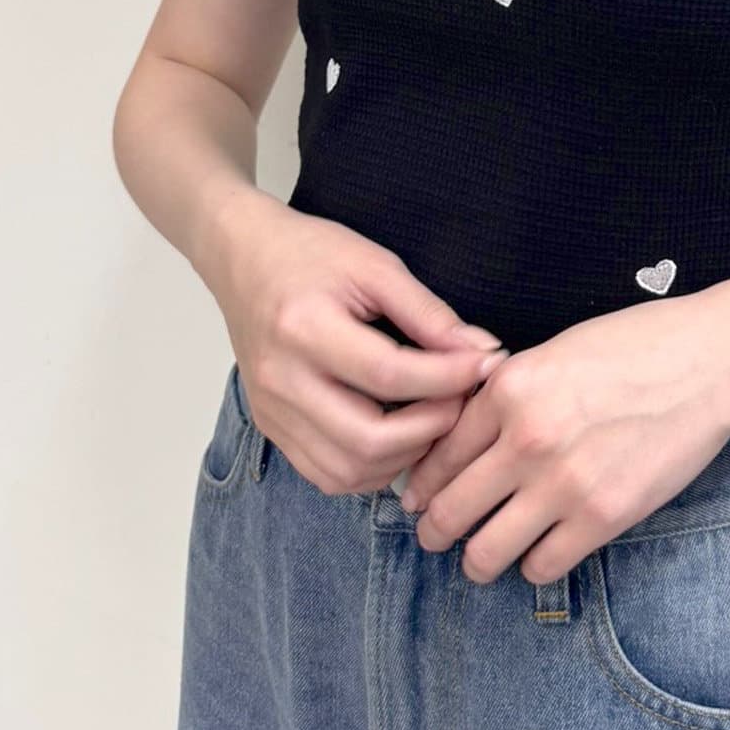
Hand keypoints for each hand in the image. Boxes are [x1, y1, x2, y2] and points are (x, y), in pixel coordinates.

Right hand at [203, 189, 507, 495]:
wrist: (244, 258)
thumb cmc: (310, 254)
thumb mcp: (376, 266)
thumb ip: (429, 314)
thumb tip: (483, 352)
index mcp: (303, 328)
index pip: (390, 374)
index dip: (449, 378)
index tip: (486, 365)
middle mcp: (280, 379)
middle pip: (368, 438)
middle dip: (431, 428)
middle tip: (462, 401)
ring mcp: (272, 411)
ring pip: (349, 470)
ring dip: (405, 456)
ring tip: (433, 418)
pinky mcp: (271, 428)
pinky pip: (328, 475)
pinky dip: (373, 468)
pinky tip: (399, 437)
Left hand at [400, 285, 729, 584]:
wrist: (714, 356)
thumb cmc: (639, 344)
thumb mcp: (554, 350)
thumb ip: (506, 392)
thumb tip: (462, 434)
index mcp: (508, 389)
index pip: (436, 457)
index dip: (421, 485)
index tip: (420, 499)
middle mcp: (526, 438)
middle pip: (448, 512)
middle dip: (434, 531)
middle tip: (437, 537)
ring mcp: (565, 482)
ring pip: (485, 553)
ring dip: (477, 561)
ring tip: (482, 558)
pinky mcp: (605, 514)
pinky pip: (542, 567)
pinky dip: (534, 566)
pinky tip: (541, 551)